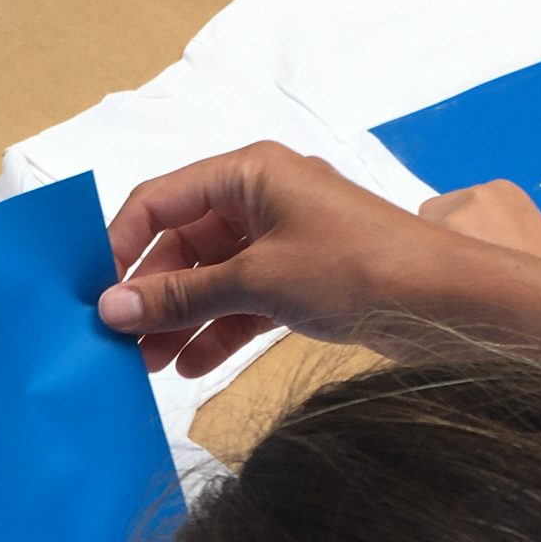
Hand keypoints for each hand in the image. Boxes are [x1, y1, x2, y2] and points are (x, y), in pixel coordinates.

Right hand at [99, 143, 540, 379]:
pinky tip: (190, 368)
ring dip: (178, 319)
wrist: (445, 304)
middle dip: (150, 294)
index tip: (94, 293)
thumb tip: (111, 309)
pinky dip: (217, 331)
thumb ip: (180, 295)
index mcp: (249, 173)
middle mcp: (263, 199)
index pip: (160, 200)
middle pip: (183, 244)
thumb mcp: (256, 280)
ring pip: (211, 278)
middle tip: (117, 342)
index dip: (121, 245)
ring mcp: (283, 241)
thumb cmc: (358, 266)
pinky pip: (242, 302)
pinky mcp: (302, 280)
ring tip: (145, 366)